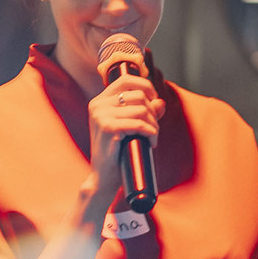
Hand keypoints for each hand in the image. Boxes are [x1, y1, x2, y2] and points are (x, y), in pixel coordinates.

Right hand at [86, 74, 163, 200]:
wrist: (104, 178)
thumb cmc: (117, 153)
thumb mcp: (130, 128)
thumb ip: (144, 111)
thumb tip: (160, 101)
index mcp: (99, 102)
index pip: (126, 80)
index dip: (145, 86)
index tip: (154, 101)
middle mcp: (97, 105)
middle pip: (139, 96)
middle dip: (153, 112)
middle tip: (153, 129)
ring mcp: (101, 116)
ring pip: (143, 110)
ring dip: (154, 125)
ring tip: (152, 138)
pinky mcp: (108, 128)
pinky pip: (140, 124)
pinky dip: (151, 133)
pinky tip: (151, 143)